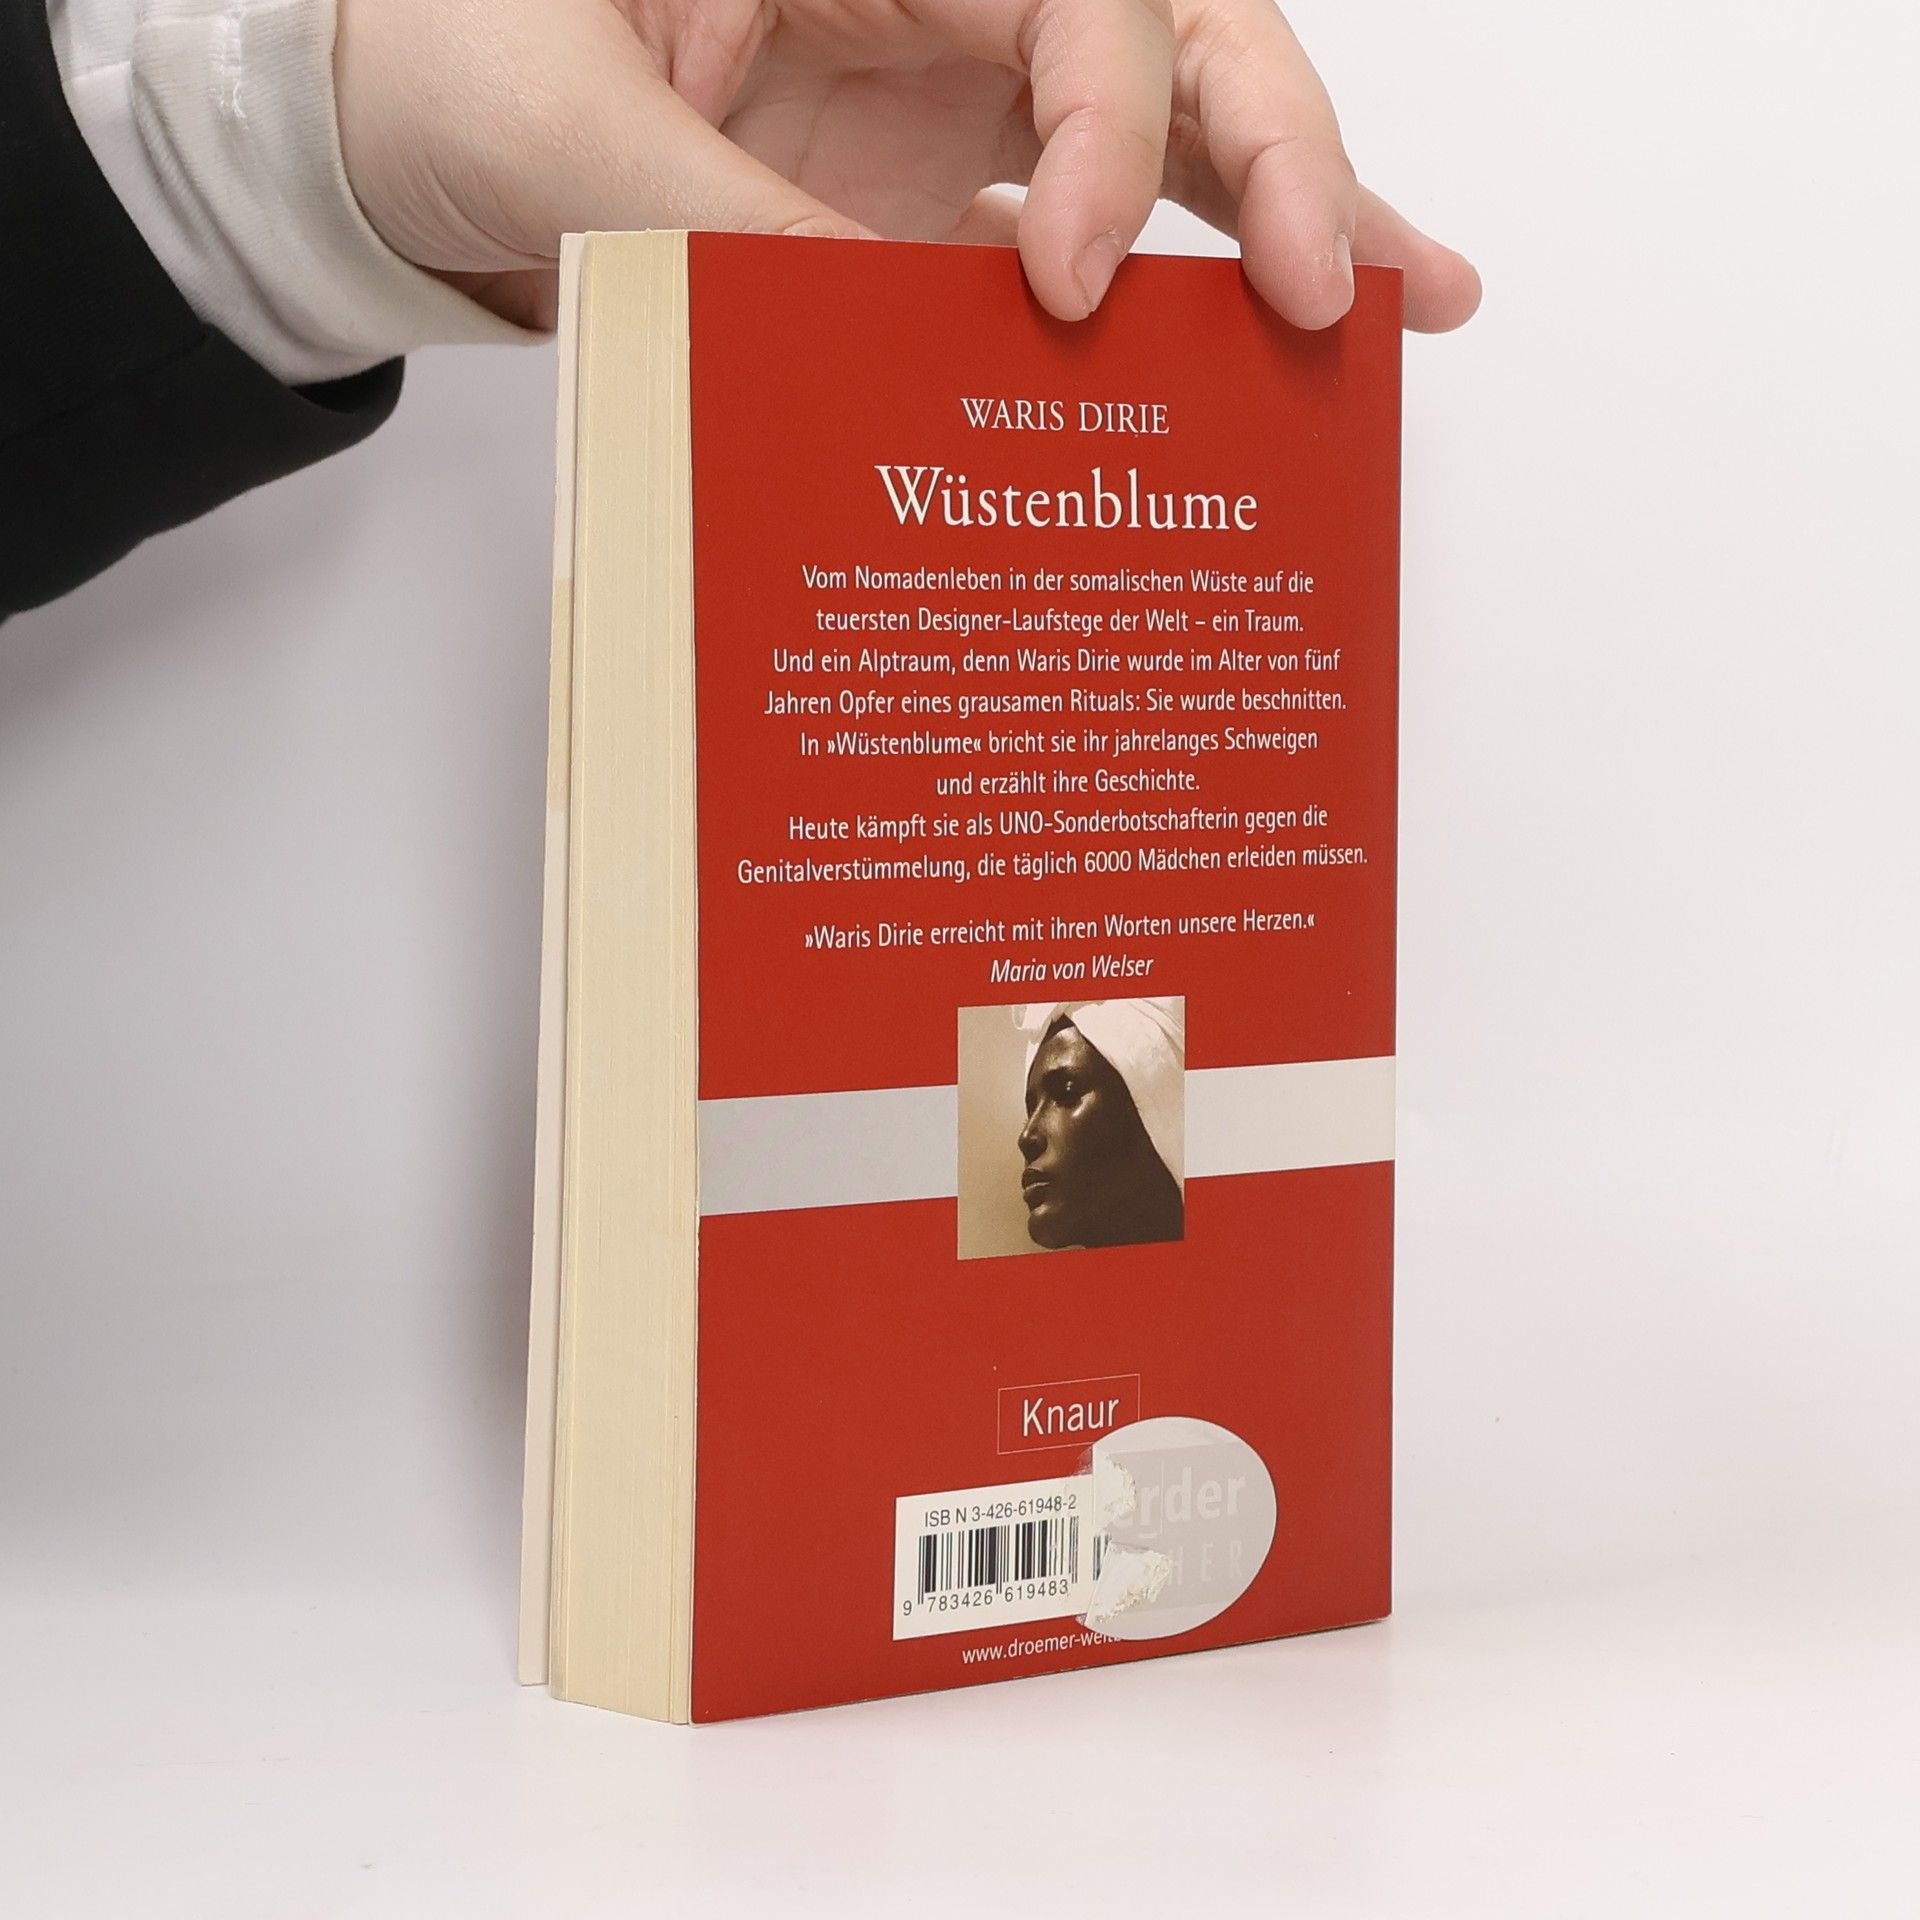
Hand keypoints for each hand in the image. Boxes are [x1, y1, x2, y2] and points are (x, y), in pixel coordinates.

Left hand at [334, 0, 1479, 333]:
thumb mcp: (560, 121)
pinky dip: (1189, 287)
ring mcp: (947, 110)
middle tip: (1334, 284)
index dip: (1112, 125)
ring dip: (1295, 213)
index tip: (1072, 275)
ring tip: (1404, 302)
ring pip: (1170, 131)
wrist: (391, 137)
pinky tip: (1294, 331)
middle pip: (1173, 34)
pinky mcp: (929, 208)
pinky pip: (1089, 240)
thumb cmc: (442, 64)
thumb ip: (724, 229)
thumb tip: (898, 357)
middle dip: (1272, 155)